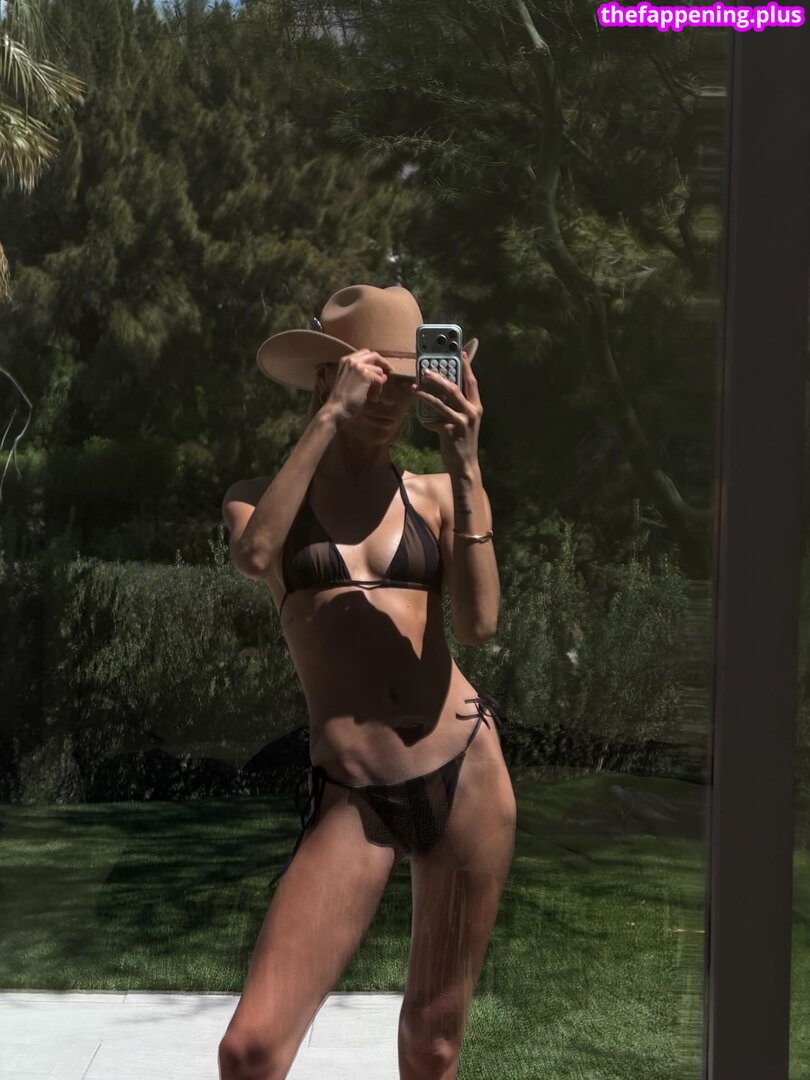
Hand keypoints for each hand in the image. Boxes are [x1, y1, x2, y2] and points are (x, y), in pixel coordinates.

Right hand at [325, 349, 394, 421]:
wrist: (337, 409)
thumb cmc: (343, 400)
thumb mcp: (352, 383)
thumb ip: (366, 376)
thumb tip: (384, 376)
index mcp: (345, 361)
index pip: (365, 353)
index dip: (376, 360)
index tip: (383, 367)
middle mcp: (351, 360)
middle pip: (374, 356)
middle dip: (384, 363)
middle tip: (391, 371)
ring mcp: (358, 366)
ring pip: (379, 371)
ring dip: (378, 385)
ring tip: (372, 396)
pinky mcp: (365, 374)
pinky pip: (380, 380)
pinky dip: (378, 391)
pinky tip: (372, 399)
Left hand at [412, 346, 482, 472]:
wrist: (465, 465)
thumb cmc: (462, 441)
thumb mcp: (463, 421)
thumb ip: (457, 406)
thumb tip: (441, 391)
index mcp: (476, 406)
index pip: (471, 382)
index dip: (465, 366)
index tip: (459, 352)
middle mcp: (471, 412)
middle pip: (453, 388)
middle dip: (438, 378)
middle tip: (425, 371)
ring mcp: (461, 422)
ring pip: (441, 402)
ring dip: (426, 394)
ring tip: (415, 388)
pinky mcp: (450, 432)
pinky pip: (433, 420)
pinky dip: (425, 419)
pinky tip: (420, 418)